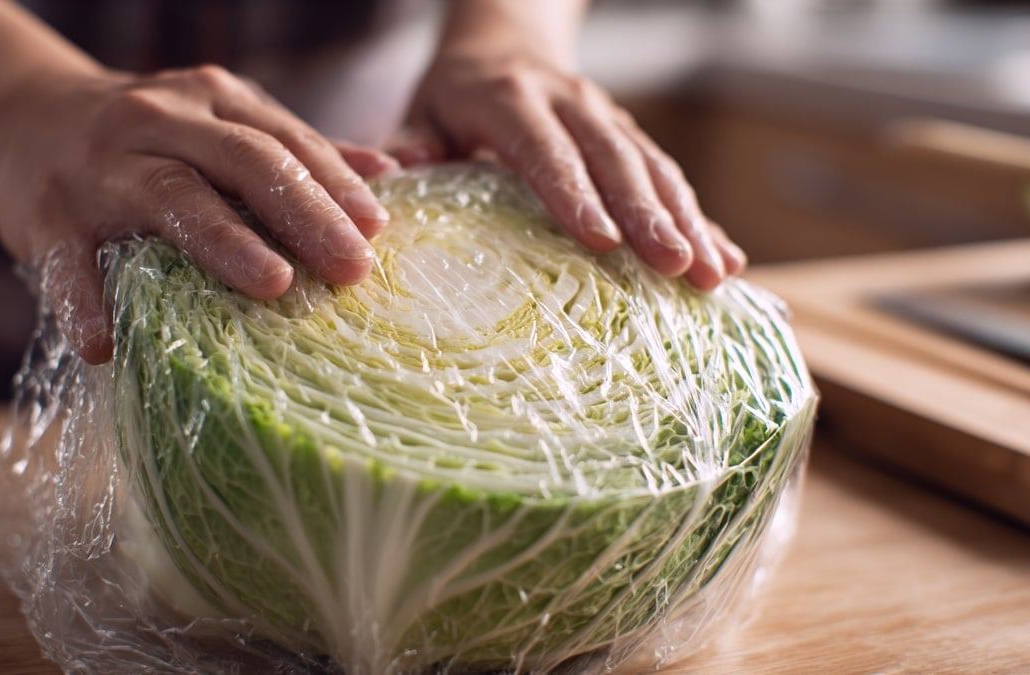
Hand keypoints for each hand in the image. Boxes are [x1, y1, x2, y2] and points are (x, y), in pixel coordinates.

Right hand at [0, 65, 397, 362]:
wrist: (26, 116)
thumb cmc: (148, 135)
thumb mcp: (220, 122)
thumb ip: (295, 147)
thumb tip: (386, 171)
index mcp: (210, 101)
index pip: (284, 140)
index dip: (334, 184)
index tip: (375, 231)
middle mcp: (158, 122)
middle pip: (242, 160)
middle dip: (302, 213)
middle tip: (349, 268)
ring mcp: (100, 167)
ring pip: (169, 196)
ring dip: (224, 242)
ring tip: (274, 284)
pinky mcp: (47, 216)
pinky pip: (67, 263)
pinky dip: (85, 302)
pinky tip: (106, 345)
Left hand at [389, 53, 744, 289]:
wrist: (506, 41)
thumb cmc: (456, 95)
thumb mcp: (424, 110)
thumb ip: (413, 142)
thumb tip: (402, 170)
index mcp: (513, 100)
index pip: (546, 151)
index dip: (574, 195)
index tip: (602, 241)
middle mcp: (571, 104)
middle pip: (615, 162)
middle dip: (649, 216)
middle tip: (676, 268)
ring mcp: (609, 119)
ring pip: (654, 169)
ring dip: (687, 221)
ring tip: (713, 274)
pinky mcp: (631, 137)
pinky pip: (670, 178)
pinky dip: (701, 219)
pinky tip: (727, 259)